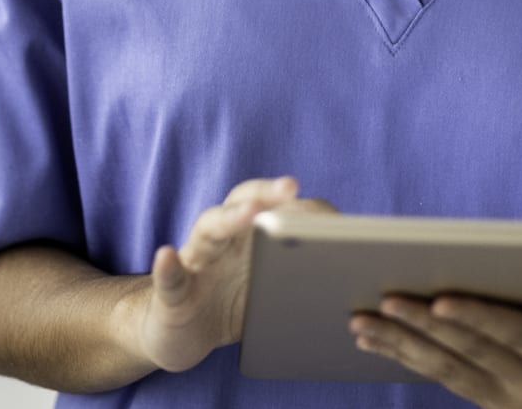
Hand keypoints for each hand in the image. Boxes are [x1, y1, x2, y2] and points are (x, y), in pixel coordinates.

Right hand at [127, 175, 337, 372]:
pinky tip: (167, 257)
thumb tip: (355, 284)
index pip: (277, 208)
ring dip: (229, 217)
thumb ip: (301, 279)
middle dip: (268, 193)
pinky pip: (168, 276)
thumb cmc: (232, 307)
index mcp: (250, 237)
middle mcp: (223, 239)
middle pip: (244, 203)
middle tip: (291, 186)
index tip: (329, 207)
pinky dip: (167, 266)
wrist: (181, 334)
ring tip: (248, 211)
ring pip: (209, 228)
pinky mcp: (168, 292)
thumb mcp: (270, 294)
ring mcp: (194, 260)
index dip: (301, 204)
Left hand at [349, 275, 521, 408]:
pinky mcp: (497, 407)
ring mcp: (512, 403)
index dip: (481, 319)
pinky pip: (449, 380)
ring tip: (360, 321)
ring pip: (449, 371)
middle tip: (382, 300)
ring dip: (402, 346)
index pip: (520, 336)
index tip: (444, 300)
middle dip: (424, 326)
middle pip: (472, 353)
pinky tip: (378, 339)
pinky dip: (411, 359)